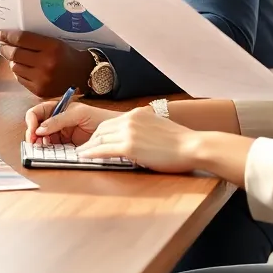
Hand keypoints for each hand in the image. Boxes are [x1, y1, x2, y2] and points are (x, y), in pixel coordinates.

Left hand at [0, 29, 92, 97]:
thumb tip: (10, 38)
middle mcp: (46, 64)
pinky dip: (19, 72)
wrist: (83, 75)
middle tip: (3, 45)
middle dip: (5, 48)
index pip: (22, 39)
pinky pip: (20, 79)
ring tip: (16, 57)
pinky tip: (24, 68)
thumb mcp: (55, 42)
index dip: (7, 36)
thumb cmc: (67, 55)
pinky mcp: (39, 91)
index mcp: (52, 47)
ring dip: (12, 61)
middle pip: (15, 54)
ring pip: (15, 67)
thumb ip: (35, 40)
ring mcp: (42, 79)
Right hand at [25, 101, 121, 145]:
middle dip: (32, 133)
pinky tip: (48, 151)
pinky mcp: (65, 145)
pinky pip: (51, 147)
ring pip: (42, 137)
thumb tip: (40, 129)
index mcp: (58, 108)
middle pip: (36, 125)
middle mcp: (57, 120)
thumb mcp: (79, 114)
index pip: (38, 111)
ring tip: (41, 147)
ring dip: (39, 142)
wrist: (114, 132)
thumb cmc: (99, 117)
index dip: (32, 120)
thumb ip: (59, 120)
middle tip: (33, 142)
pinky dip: (47, 149)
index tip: (33, 131)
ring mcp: (60, 133)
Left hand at [76, 107, 199, 171]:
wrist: (192, 146)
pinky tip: (84, 157)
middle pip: (101, 129)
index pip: (110, 122)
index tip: (92, 140)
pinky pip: (103, 150)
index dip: (98, 133)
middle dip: (90, 139)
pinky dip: (91, 154)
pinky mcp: (129, 147)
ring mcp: (128, 132)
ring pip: (99, 139)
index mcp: (137, 114)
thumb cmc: (180, 142)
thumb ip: (144, 128)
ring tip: (80, 154)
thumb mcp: (158, 126)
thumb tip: (137, 137)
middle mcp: (130, 119)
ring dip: (88, 147)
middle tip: (82, 148)